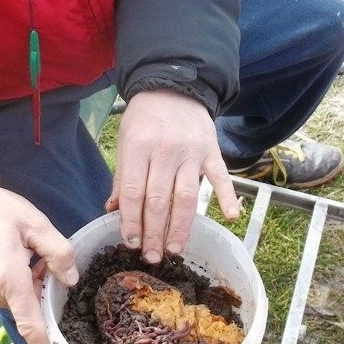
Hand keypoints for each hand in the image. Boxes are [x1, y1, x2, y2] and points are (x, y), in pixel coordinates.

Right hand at [0, 183, 77, 343]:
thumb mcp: (34, 222)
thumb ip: (57, 251)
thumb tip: (70, 280)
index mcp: (9, 280)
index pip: (32, 326)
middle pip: (32, 309)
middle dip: (46, 295)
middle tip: (48, 263)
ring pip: (21, 302)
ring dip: (33, 288)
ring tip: (30, 254)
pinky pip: (8, 297)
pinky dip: (20, 286)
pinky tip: (19, 260)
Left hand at [106, 90, 239, 263]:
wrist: (173, 86)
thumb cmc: (145, 117)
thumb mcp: (126, 140)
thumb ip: (123, 176)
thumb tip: (112, 209)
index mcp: (139, 148)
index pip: (134, 192)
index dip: (131, 221)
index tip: (130, 243)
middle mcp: (165, 151)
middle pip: (159, 200)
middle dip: (154, 233)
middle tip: (151, 257)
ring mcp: (191, 152)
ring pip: (186, 196)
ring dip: (180, 226)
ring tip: (175, 249)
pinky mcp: (211, 151)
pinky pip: (221, 176)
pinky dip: (227, 196)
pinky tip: (231, 216)